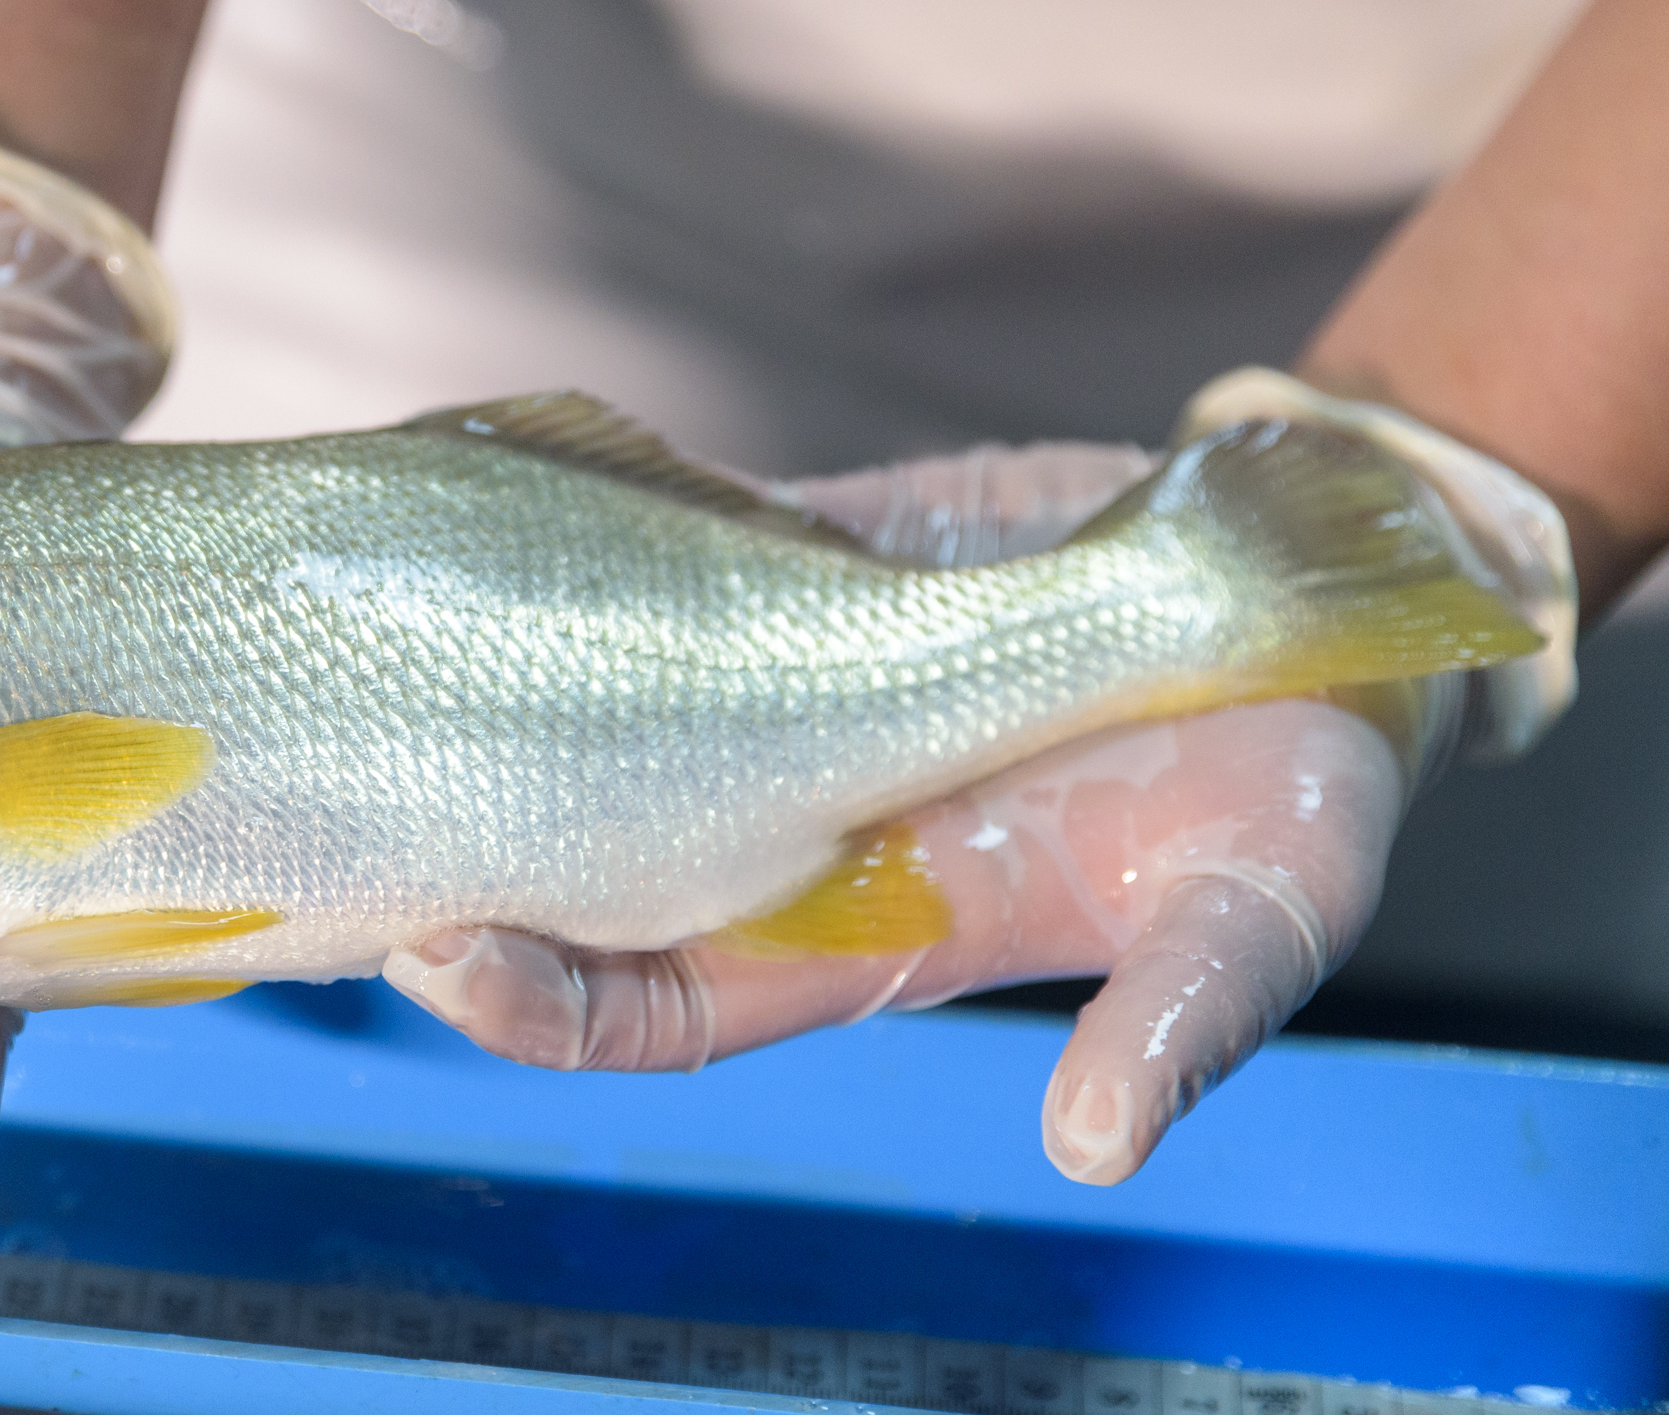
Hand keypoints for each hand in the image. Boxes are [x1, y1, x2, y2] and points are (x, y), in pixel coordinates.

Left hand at [383, 441, 1433, 1185]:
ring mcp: (773, 675)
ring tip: (375, 655)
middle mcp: (783, 812)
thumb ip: (1179, 1024)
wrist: (1314, 598)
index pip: (647, 1001)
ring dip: (474, 688)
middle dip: (449, 846)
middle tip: (354, 808)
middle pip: (564, 858)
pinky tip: (492, 523)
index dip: (540, 998)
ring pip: (573, 700)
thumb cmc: (1294, 792)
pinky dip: (576, 541)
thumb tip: (1096, 1145)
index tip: (447, 958)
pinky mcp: (798, 549)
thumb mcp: (1260, 915)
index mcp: (855, 929)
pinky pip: (655, 552)